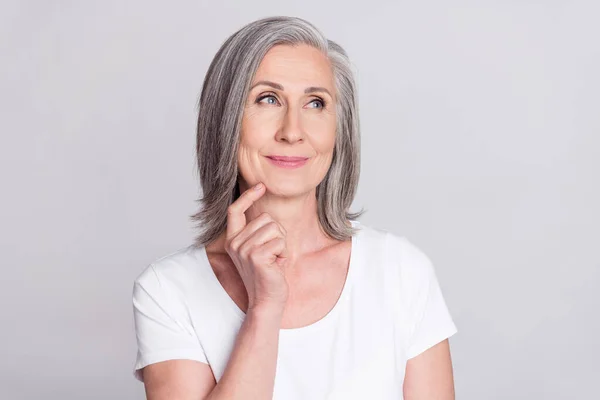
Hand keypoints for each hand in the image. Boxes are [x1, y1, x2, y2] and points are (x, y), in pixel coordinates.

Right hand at [225, 182, 288, 313]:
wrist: (267, 300)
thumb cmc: (268, 274)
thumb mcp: (259, 249)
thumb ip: (258, 232)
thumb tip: (266, 212)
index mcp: (233, 239)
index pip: (235, 210)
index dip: (247, 196)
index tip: (261, 186)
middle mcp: (235, 243)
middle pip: (266, 218)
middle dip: (278, 234)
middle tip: (273, 254)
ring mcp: (244, 249)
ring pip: (275, 228)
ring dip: (282, 244)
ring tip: (274, 260)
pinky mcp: (256, 256)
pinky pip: (280, 241)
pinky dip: (284, 253)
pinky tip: (277, 266)